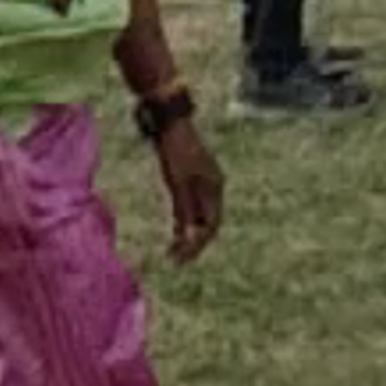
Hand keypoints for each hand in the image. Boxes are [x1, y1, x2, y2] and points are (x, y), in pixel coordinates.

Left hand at [156, 111, 225, 263]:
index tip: (182, 257)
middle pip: (207, 223)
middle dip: (194, 243)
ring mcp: (201, 183)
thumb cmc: (176, 152)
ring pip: (198, 217)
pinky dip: (182, 221)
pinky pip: (189, 207)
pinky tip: (174, 234)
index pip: (212, 224)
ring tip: (173, 251)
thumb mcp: (179, 182)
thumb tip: (187, 234)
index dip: (198, 244)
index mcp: (215, 187)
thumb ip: (184, 208)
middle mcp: (212, 188)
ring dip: (187, 234)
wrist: (170, 125)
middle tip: (177, 260)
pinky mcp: (189, 180)